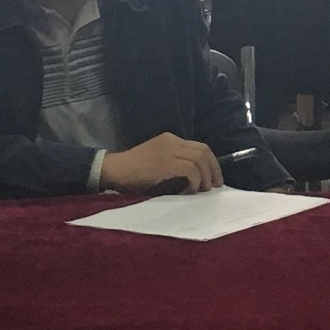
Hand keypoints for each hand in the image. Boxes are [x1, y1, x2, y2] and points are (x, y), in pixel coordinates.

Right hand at [99, 132, 222, 194]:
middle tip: (215, 185)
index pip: (200, 146)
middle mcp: (172, 141)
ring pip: (199, 159)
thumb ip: (175, 162)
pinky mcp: (165, 163)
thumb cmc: (133, 171)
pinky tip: (190, 190)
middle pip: (204, 151)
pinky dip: (195, 181)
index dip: (211, 162)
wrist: (113, 169)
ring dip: (206, 176)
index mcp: (171, 139)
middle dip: (213, 169)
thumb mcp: (157, 160)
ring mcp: (169, 151)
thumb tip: (196, 177)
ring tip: (204, 190)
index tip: (214, 177)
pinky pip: (190, 170)